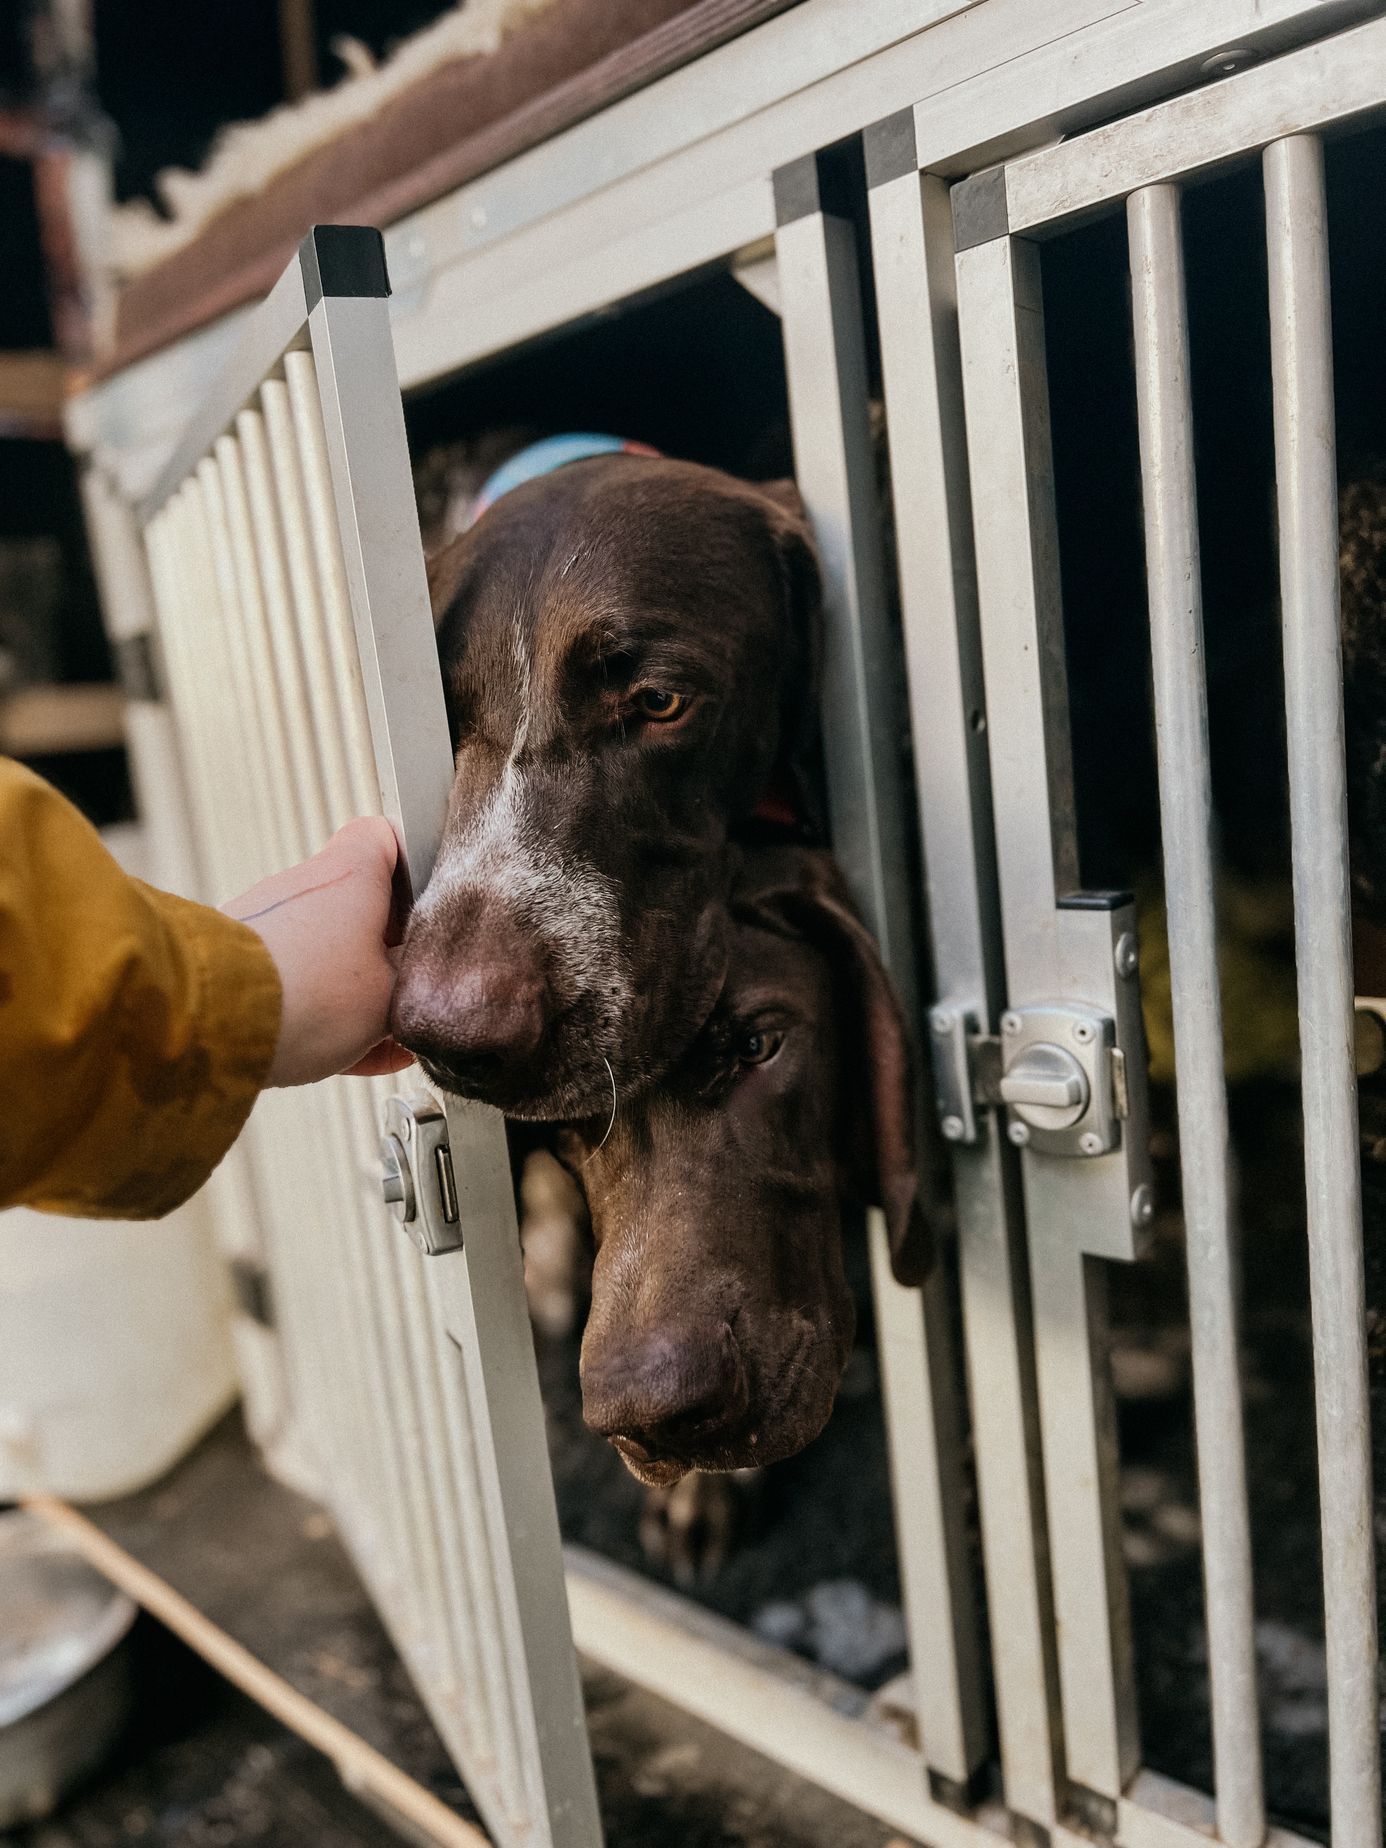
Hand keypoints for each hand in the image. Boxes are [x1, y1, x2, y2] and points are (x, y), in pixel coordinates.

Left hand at [225, 818, 415, 1086]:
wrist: (216, 1023)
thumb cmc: (305, 994)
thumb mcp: (394, 995)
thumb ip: (419, 983)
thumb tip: (428, 981)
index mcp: (350, 873)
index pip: (388, 836)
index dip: (415, 863)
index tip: (433, 902)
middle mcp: (303, 886)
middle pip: (362, 905)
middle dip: (391, 951)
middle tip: (412, 989)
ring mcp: (267, 922)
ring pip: (331, 952)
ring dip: (359, 989)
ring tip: (383, 1036)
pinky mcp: (241, 962)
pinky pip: (297, 982)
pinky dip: (324, 1012)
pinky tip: (352, 1053)